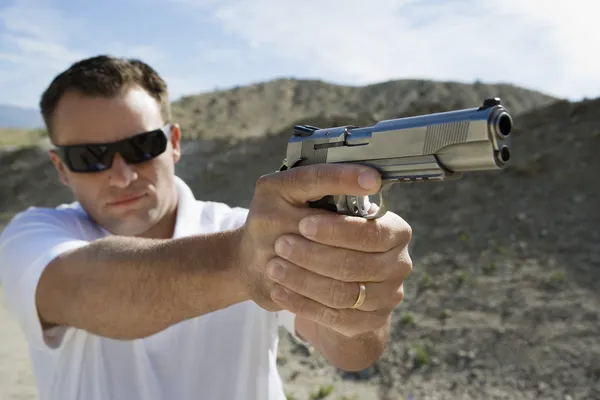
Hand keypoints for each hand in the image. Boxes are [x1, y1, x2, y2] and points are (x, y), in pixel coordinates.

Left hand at [237, 162, 412, 332]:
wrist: (320, 274)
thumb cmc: (314, 229)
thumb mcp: (315, 201)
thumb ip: (326, 188)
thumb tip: (343, 182)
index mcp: (395, 230)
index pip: (370, 232)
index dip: (336, 230)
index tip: (304, 223)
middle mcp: (399, 263)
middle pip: (355, 264)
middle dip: (313, 255)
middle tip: (280, 245)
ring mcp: (388, 295)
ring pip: (343, 293)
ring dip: (303, 280)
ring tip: (273, 266)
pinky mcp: (369, 320)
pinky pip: (334, 317)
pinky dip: (302, 303)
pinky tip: (278, 290)